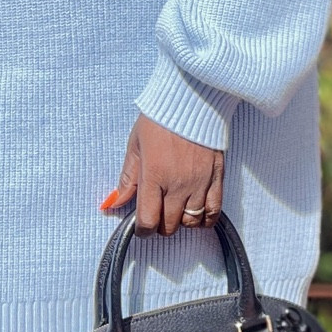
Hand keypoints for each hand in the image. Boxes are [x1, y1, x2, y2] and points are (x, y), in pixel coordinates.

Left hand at [103, 114, 224, 236]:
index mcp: (154, 176)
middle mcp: (178, 184)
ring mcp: (199, 183)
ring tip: (175, 212)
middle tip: (157, 216)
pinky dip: (206, 219)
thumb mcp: (135, 146)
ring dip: (181, 222)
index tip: (141, 227)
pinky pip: (214, 210)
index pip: (148, 220)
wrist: (192, 100)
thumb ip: (127, 178)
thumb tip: (114, 202)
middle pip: (169, 225)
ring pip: (191, 221)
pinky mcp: (216, 177)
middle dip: (160, 227)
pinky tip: (198, 215)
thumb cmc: (160, 120)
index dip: (143, 230)